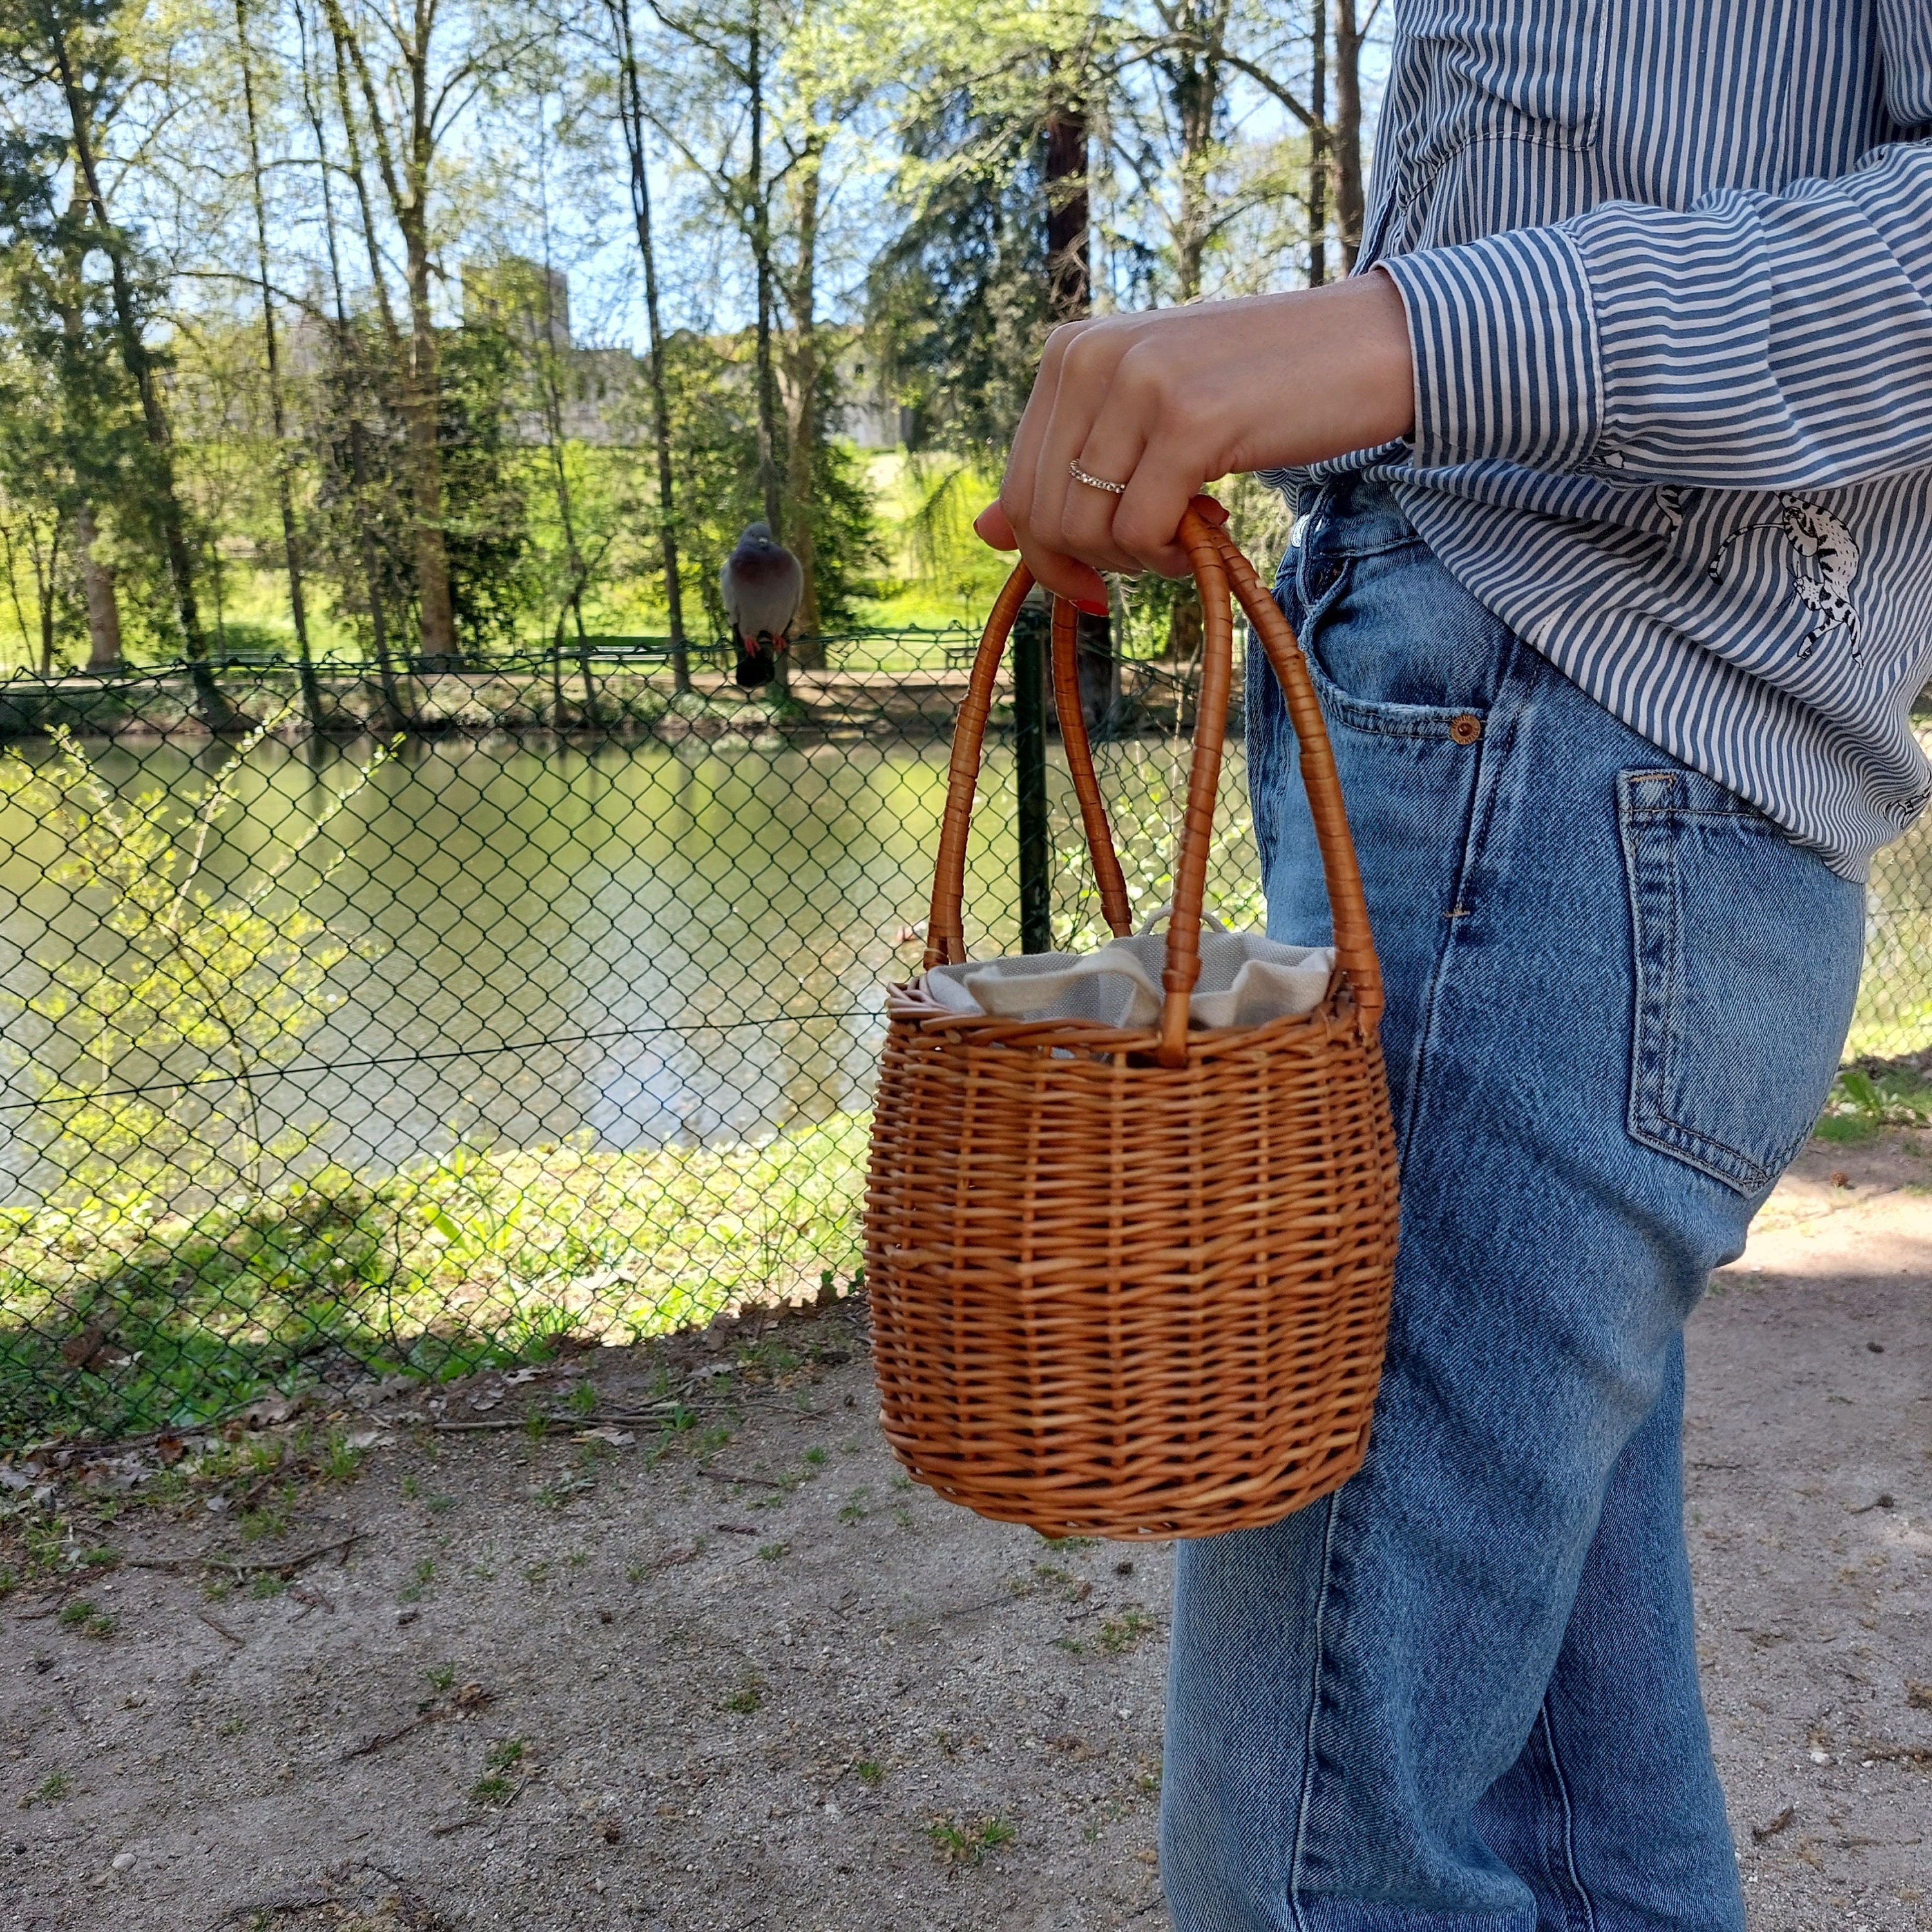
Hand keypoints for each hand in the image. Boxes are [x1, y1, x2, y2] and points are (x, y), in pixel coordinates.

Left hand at [974, 273, 1415, 607]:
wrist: (1372, 345)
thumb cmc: (1256, 387)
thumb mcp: (1143, 417)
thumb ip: (1065, 467)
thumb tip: (984, 535)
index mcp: (1068, 350)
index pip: (1017, 485)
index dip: (1048, 555)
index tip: (1096, 584)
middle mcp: (1090, 356)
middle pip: (1043, 515)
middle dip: (1091, 564)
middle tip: (1155, 558)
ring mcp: (1138, 385)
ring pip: (1086, 529)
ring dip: (1136, 559)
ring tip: (1188, 536)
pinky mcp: (1189, 421)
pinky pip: (1142, 530)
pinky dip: (1169, 556)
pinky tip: (1209, 532)